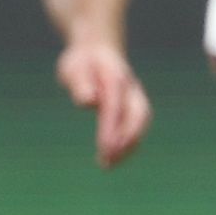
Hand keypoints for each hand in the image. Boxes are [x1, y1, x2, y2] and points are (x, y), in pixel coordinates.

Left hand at [59, 42, 152, 168]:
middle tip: (108, 162)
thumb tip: (88, 101)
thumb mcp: (74, 68)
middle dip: (127, 140)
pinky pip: (136, 125)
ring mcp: (135, 96)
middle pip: (137, 116)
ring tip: (108, 165)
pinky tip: (111, 158)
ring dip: (129, 146)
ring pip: (140, 123)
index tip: (104, 149)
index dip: (111, 129)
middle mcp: (130, 88)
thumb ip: (80, 84)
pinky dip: (128, 143)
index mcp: (115, 78)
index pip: (115, 107)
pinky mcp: (134, 105)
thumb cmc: (82, 62)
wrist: (97, 50)